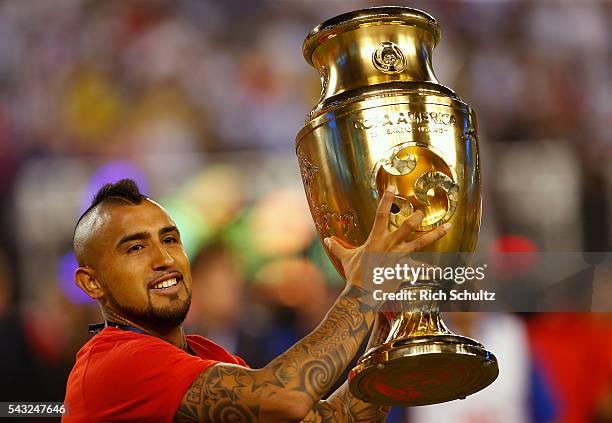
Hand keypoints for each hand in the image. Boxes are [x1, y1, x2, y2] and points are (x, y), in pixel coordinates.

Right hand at [324, 185, 449, 300]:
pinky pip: (419, 268)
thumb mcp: (345, 258)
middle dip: (415, 218)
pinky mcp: (404, 270)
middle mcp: (389, 246)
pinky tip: (441, 268)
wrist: (362, 294)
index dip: (386, 200)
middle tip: (422, 212)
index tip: (392, 188)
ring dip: (433, 235)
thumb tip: (326, 240)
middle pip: (406, 227)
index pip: (380, 215)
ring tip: (446, 227)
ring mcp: (398, 258)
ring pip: (419, 244)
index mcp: (375, 240)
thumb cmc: (354, 275)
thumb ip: (337, 247)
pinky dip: (429, 269)